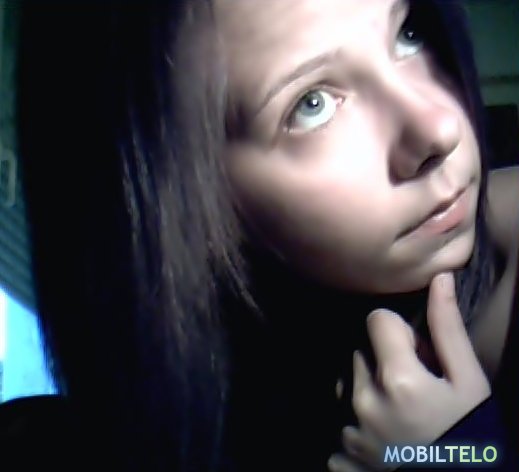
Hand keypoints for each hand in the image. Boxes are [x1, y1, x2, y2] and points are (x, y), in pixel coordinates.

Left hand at [328, 272, 490, 470]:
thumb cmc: (472, 434)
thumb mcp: (470, 383)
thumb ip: (448, 330)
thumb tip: (440, 278)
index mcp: (396, 378)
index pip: (376, 319)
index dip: (399, 330)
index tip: (417, 354)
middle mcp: (363, 401)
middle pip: (360, 351)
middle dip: (382, 360)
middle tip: (413, 386)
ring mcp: (349, 431)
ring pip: (348, 384)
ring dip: (368, 389)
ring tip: (399, 412)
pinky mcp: (341, 455)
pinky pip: (341, 420)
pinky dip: (358, 423)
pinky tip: (384, 436)